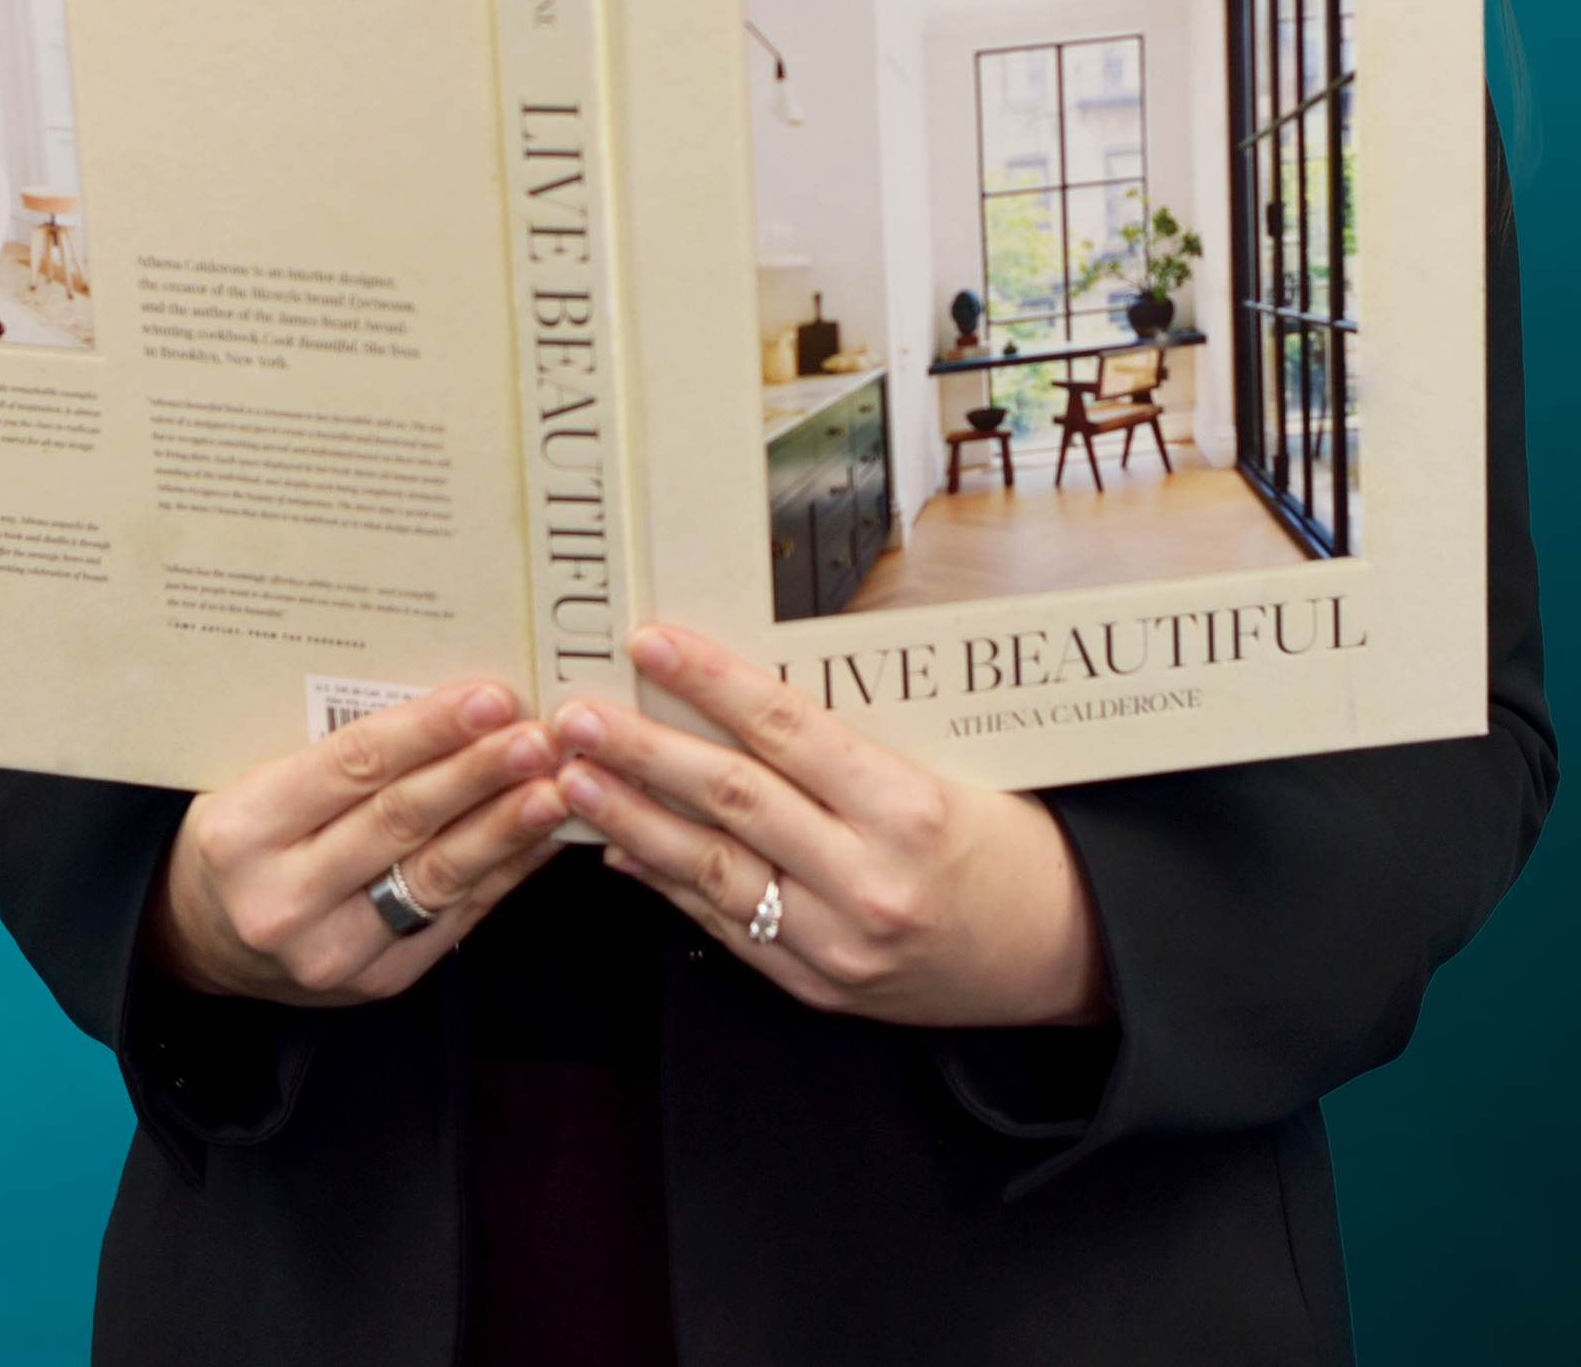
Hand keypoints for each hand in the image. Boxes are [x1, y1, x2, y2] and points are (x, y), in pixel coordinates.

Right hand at [149, 680, 566, 1007]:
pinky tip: (539, 836)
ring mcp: (330, 951)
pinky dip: (503, 871)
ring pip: (435, 876)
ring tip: (556, 786)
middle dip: (479, 774)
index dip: (429, 731)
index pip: (352, 767)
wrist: (209, 940)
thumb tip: (452, 704)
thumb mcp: (259, 779)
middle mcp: (282, 898)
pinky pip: (454, 917)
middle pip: (399, 821)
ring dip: (504, 827)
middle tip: (540, 736)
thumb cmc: (246, 837)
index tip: (492, 697)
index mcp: (243, 830)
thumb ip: (340, 750)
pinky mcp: (377, 981)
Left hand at [552, 625, 1109, 1029]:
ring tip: (569, 778)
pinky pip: (724, 926)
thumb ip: (851, 742)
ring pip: (711, 869)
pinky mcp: (818, 987)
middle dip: (641, 752)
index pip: (787, 731)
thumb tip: (744, 699)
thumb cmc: (1010, 842)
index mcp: (909, 809)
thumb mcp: (949, 768)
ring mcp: (837, 944)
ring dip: (630, 819)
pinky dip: (665, 882)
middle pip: (732, 799)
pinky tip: (618, 847)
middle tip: (574, 714)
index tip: (651, 644)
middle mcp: (868, 880)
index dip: (710, 683)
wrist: (1063, 954)